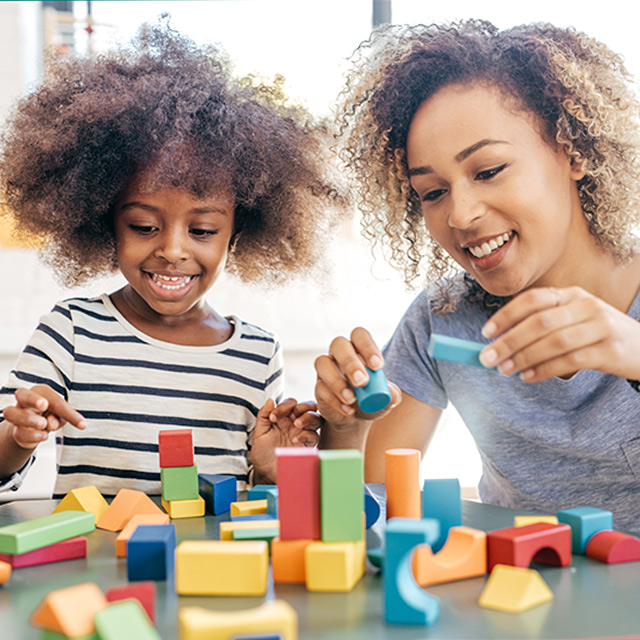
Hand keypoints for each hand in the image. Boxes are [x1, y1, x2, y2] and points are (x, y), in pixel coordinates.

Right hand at [3, 385, 86, 449]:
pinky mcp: (15, 431)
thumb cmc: (51, 415)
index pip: (53, 398)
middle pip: (22, 394)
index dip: (67, 411)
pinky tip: (43, 436)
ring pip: (12, 413)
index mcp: (40, 392)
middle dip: (33, 399)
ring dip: (28, 419)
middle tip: (43, 405)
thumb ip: (60, 417)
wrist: (35, 430)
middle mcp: (25, 401)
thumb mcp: (61, 415)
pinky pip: (19, 432)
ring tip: (43, 424)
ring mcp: (17, 415)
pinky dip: (32, 435)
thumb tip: (51, 423)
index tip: (82, 424)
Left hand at [251, 397, 321, 481]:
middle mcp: (295, 423)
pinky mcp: (307, 445)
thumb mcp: (259, 432)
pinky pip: (314, 435)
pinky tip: (296, 439)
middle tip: (292, 415)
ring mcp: (303, 433)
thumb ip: (263, 415)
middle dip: (302, 407)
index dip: (284, 405)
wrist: (265, 472)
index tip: (273, 417)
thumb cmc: (262, 452)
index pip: (291, 403)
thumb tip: (270, 400)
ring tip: (297, 424)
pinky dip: (306, 434)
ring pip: (316, 418)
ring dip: (308, 418)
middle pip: (309, 406)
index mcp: (284, 417)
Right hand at [314, 327, 401, 428]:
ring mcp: (327, 369)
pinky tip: (348, 410)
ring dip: (337, 381)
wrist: (356, 418)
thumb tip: (392, 395)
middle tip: (362, 382)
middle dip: (350, 362)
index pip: (359, 335)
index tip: (377, 366)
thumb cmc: (372, 399)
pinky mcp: (319, 387)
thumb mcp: (386, 399)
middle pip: (338, 344)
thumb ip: (392, 395)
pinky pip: (320, 388)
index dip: (367, 347)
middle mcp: (340, 354)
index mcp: (359, 349)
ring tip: (351, 399)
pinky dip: (334, 400)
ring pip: (322, 362)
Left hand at [479, 286, 639, 381]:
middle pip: (540, 322)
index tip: (486, 332)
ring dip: (524, 357)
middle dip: (509, 341)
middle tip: (488, 357)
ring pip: (554, 342)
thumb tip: (499, 343)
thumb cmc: (598, 336)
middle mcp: (586, 305)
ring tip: (505, 369)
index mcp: (572, 295)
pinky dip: (545, 370)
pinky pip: (570, 361)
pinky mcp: (610, 350)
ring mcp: (601, 326)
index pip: (533, 299)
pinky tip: (528, 376)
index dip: (506, 315)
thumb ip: (542, 327)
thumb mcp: (574, 321)